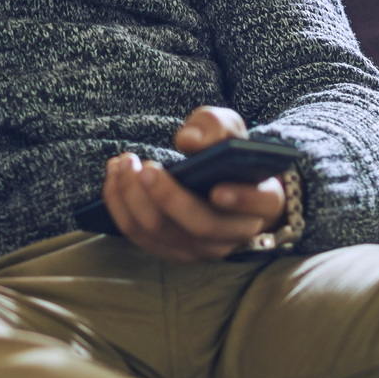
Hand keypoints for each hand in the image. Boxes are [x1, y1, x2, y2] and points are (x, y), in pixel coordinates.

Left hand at [102, 106, 286, 263]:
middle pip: (201, 225)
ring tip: (123, 164)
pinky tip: (114, 176)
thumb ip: (214, 127)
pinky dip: (121, 206)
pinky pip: (140, 237)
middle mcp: (237, 232)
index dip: (240, 199)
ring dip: (135, 199)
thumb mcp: (228, 130)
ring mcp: (204, 249)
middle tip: (145, 167)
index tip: (217, 189)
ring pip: (164, 234)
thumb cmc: (227, 154)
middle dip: (168, 196)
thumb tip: (188, 140)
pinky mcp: (173, 250)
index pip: (259, 204)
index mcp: (264, 200)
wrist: (220, 181)